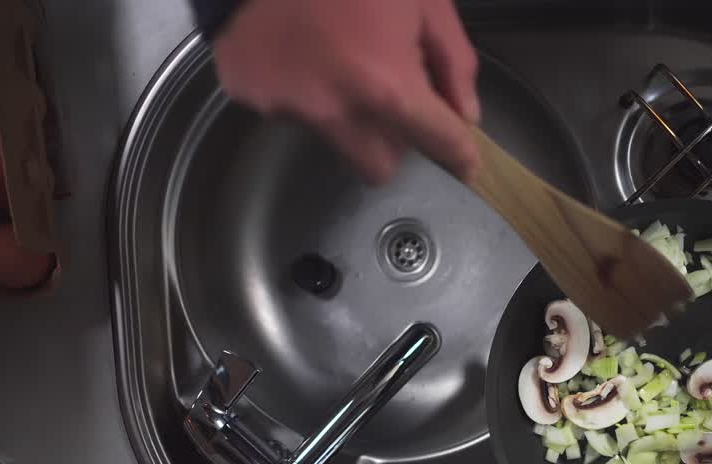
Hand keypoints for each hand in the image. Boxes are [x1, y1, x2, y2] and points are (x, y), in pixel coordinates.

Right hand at [210, 0, 480, 183]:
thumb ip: (453, 60)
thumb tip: (463, 114)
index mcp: (387, 86)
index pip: (439, 144)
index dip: (460, 155)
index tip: (465, 164)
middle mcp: (337, 110)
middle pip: (378, 166)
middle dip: (393, 143)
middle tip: (393, 102)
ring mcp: (285, 107)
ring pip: (333, 140)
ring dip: (347, 117)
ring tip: (340, 62)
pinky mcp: (247, 93)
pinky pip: (287, 110)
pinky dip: (300, 90)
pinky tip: (300, 49)